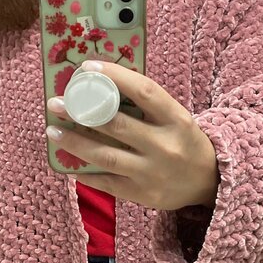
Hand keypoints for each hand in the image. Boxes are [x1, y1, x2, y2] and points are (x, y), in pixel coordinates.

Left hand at [46, 59, 218, 211]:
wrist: (209, 182)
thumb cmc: (183, 141)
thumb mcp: (174, 118)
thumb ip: (146, 105)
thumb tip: (101, 86)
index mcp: (175, 119)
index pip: (143, 91)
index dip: (114, 76)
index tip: (87, 68)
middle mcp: (164, 145)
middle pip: (116, 125)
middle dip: (81, 112)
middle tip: (55, 103)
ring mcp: (152, 172)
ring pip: (105, 155)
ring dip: (75, 142)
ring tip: (53, 131)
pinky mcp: (142, 194)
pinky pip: (106, 182)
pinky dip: (85, 172)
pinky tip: (67, 164)